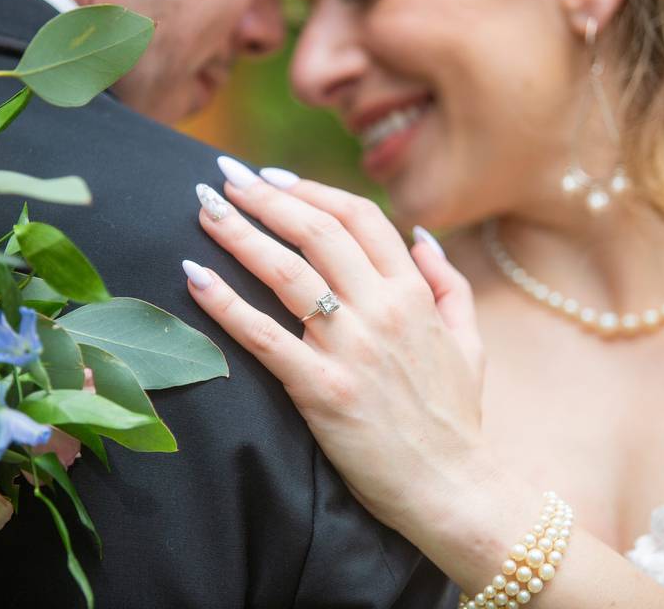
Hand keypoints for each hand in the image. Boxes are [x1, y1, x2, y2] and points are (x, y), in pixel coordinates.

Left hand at [185, 160, 488, 534]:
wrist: (453, 486)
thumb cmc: (458, 417)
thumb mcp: (471, 342)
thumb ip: (448, 284)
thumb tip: (421, 237)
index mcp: (414, 292)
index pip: (358, 217)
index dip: (311, 189)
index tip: (273, 177)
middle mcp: (382, 309)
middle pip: (315, 232)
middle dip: (264, 197)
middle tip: (224, 177)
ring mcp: (351, 348)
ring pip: (286, 272)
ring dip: (238, 232)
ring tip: (204, 208)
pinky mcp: (322, 390)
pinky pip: (263, 336)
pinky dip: (224, 303)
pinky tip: (192, 275)